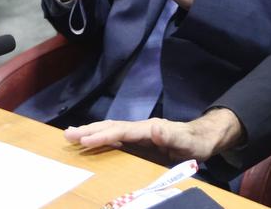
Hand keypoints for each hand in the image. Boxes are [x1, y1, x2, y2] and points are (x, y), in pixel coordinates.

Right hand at [64, 108, 243, 161]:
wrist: (203, 137)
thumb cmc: (195, 143)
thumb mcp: (187, 143)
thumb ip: (170, 137)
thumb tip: (154, 128)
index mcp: (148, 129)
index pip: (121, 132)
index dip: (103, 135)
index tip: (84, 140)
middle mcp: (141, 128)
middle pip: (111, 127)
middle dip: (89, 131)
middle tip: (67, 135)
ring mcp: (139, 133)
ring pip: (111, 130)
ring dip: (91, 132)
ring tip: (70, 135)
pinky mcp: (139, 140)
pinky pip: (115, 137)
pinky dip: (100, 137)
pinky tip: (90, 142)